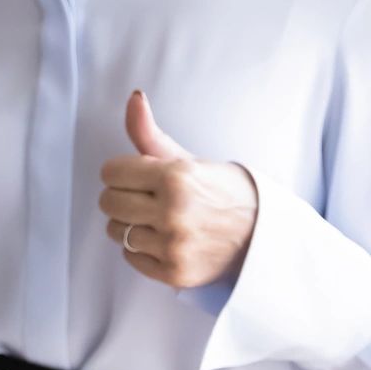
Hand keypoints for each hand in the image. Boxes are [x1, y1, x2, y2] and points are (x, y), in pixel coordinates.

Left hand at [99, 90, 258, 289]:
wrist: (263, 236)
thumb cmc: (222, 192)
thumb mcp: (188, 160)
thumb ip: (149, 133)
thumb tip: (133, 96)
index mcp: (176, 177)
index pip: (110, 173)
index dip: (122, 173)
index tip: (141, 177)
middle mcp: (174, 212)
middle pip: (108, 202)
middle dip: (123, 197)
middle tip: (148, 199)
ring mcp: (174, 245)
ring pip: (116, 231)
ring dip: (131, 224)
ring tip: (160, 220)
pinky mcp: (174, 273)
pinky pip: (130, 257)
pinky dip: (142, 249)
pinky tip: (166, 240)